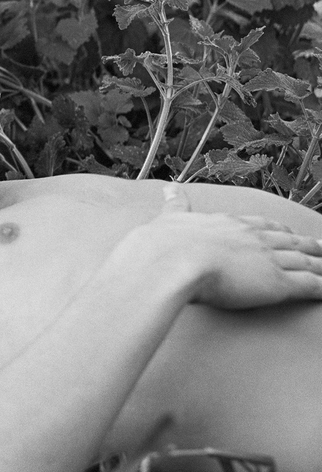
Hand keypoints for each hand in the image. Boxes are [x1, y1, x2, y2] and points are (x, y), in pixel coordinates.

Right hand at [138, 190, 321, 309]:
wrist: (171, 261)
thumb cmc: (165, 245)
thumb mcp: (169, 219)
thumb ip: (175, 205)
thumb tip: (169, 187)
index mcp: (230, 223)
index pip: (261, 224)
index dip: (276, 228)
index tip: (285, 230)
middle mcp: (254, 237)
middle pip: (290, 240)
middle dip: (307, 244)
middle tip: (321, 246)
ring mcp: (269, 259)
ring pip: (305, 261)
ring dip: (320, 263)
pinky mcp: (278, 283)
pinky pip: (309, 284)